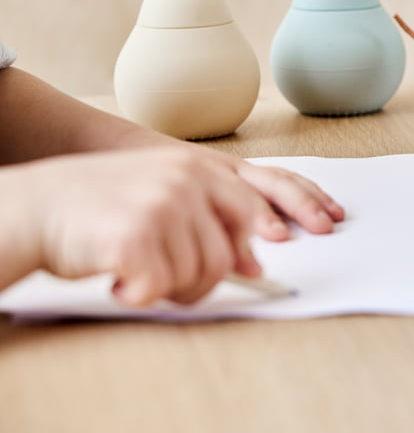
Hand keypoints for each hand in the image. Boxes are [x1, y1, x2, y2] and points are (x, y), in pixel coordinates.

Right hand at [2, 146, 342, 305]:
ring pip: (203, 271)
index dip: (299, 205)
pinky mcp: (139, 233)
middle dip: (219, 273)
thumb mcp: (168, 192)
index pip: (267, 184)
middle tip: (209, 278)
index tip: (322, 224)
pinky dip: (142, 293)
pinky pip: (163, 285)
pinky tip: (122, 280)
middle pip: (236, 240)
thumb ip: (211, 217)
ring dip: (174, 286)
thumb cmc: (108, 202)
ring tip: (141, 275)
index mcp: (201, 166)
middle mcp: (190, 178)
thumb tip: (252, 261)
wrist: (44, 203)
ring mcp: (166, 202)